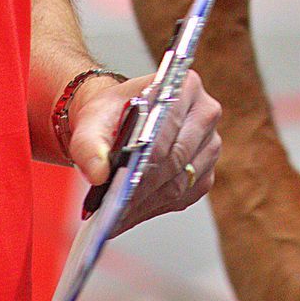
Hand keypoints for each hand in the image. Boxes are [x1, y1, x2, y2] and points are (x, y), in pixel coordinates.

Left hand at [66, 72, 222, 235]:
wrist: (119, 121)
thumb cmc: (112, 114)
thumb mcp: (92, 121)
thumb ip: (89, 145)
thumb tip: (98, 175)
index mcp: (184, 86)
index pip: (167, 131)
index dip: (143, 162)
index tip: (120, 186)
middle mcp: (205, 112)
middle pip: (177, 159)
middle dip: (144, 187)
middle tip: (116, 207)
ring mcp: (210, 143)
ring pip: (182, 182)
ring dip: (149, 202)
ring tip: (119, 214)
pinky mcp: (206, 170)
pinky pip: (185, 196)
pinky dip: (156, 207)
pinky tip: (133, 211)